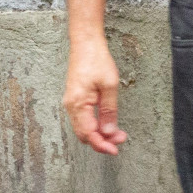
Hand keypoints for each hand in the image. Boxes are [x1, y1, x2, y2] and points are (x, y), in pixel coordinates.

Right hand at [63, 39, 127, 155]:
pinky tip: (107, 123)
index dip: (102, 144)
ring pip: (84, 128)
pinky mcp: (75, 98)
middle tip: (121, 139)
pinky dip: (95, 125)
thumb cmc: (96, 60)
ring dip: (99, 134)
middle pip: (84, 134)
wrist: (85, 42)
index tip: (116, 149)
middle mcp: (71, 105)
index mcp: (77, 103)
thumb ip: (109, 111)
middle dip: (102, 141)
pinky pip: (83, 119)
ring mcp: (72, 102)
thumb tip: (110, 132)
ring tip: (118, 132)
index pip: (88, 134)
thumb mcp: (109, 85)